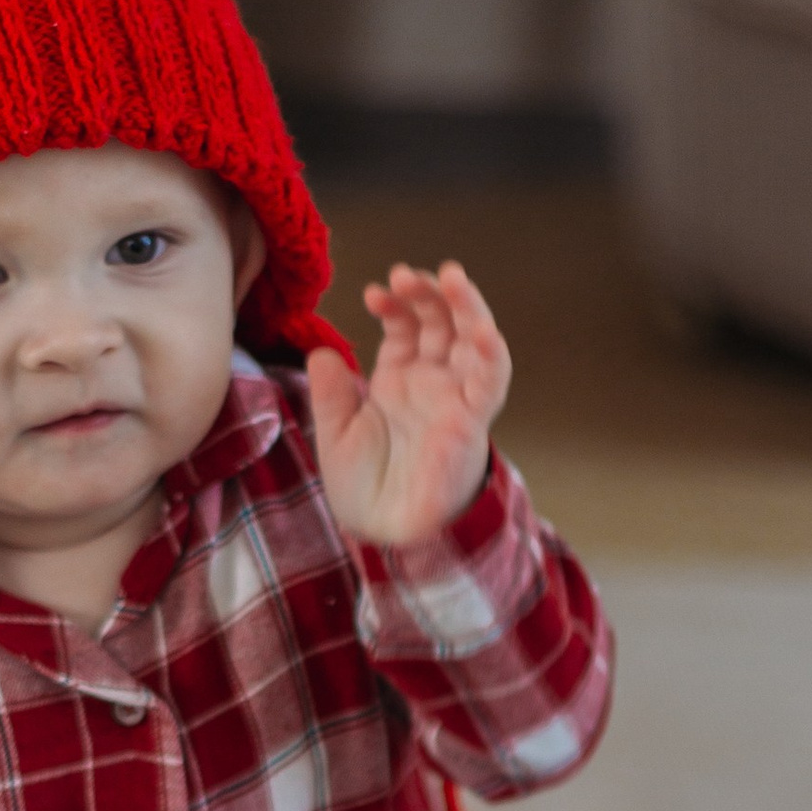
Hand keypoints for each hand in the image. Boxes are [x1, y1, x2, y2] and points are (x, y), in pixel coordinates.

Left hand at [310, 260, 509, 547]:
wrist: (385, 535)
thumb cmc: (363, 491)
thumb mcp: (335, 434)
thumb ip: (331, 394)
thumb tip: (321, 352)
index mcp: (398, 382)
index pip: (406, 328)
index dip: (395, 304)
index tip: (375, 291)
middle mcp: (431, 383)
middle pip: (440, 323)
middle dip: (428, 293)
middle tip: (407, 275)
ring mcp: (455, 398)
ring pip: (472, 339)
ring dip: (465, 306)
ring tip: (449, 277)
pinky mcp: (473, 421)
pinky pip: (490, 380)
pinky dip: (491, 351)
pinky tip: (480, 327)